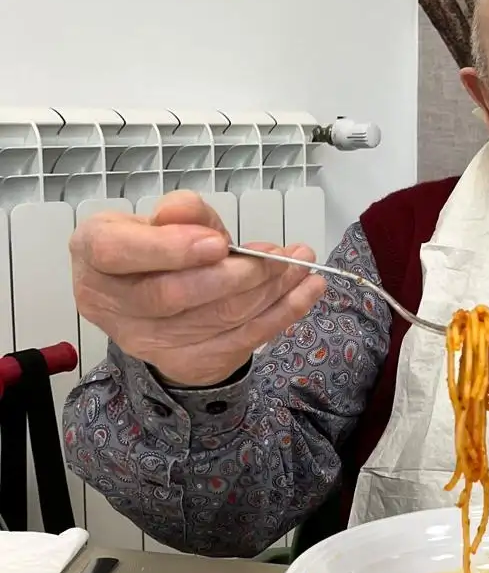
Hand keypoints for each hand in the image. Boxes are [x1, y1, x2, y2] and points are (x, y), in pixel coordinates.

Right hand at [70, 191, 325, 386]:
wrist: (158, 302)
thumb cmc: (159, 248)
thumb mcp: (165, 219)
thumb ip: (181, 213)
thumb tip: (185, 211)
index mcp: (96, 254)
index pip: (118, 252)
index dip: (170, 249)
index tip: (219, 242)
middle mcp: (111, 303)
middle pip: (175, 295)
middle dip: (237, 274)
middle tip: (279, 256)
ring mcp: (147, 340)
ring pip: (217, 318)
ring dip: (271, 290)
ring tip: (302, 265)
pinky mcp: (186, 361)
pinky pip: (242, 340)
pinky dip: (282, 313)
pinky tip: (308, 289)